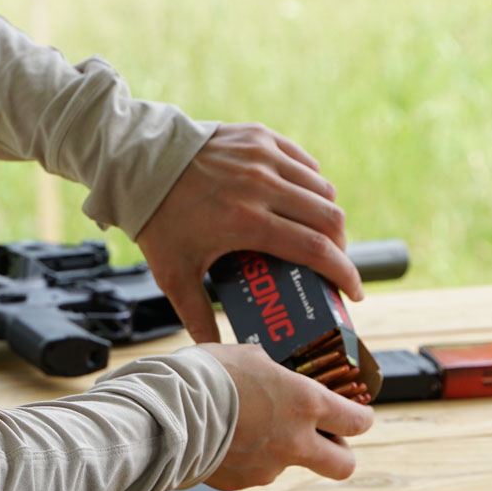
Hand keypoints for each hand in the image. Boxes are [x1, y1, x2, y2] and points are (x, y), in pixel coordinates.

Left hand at [136, 123, 362, 343]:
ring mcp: (263, 156)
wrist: (138, 164)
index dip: (344, 274)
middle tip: (335, 266)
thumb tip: (218, 354)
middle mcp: (261, 185)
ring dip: (329, 216)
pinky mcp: (260, 136)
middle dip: (342, 248)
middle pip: (330, 218)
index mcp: (245, 221)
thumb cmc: (158, 221)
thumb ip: (197, 317)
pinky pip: (304, 162)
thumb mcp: (174, 275)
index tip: (354, 293)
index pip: (316, 249)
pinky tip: (303, 202)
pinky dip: (312, 184)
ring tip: (319, 236)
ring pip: (322, 189)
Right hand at [194, 343, 372, 486]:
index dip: (362, 418)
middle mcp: (296, 441)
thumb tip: (273, 374)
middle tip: (326, 440)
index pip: (357, 420)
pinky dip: (245, 459)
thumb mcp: (249, 357)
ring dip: (280, 451)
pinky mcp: (243, 482)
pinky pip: (253, 472)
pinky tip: (225, 439)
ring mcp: (270, 467)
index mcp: (305, 404)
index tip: (357, 415)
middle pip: (343, 464)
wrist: (169, 412)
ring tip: (249, 428)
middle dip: (341, 453)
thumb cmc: (208, 376)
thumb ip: (272, 371)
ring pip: (290, 465)